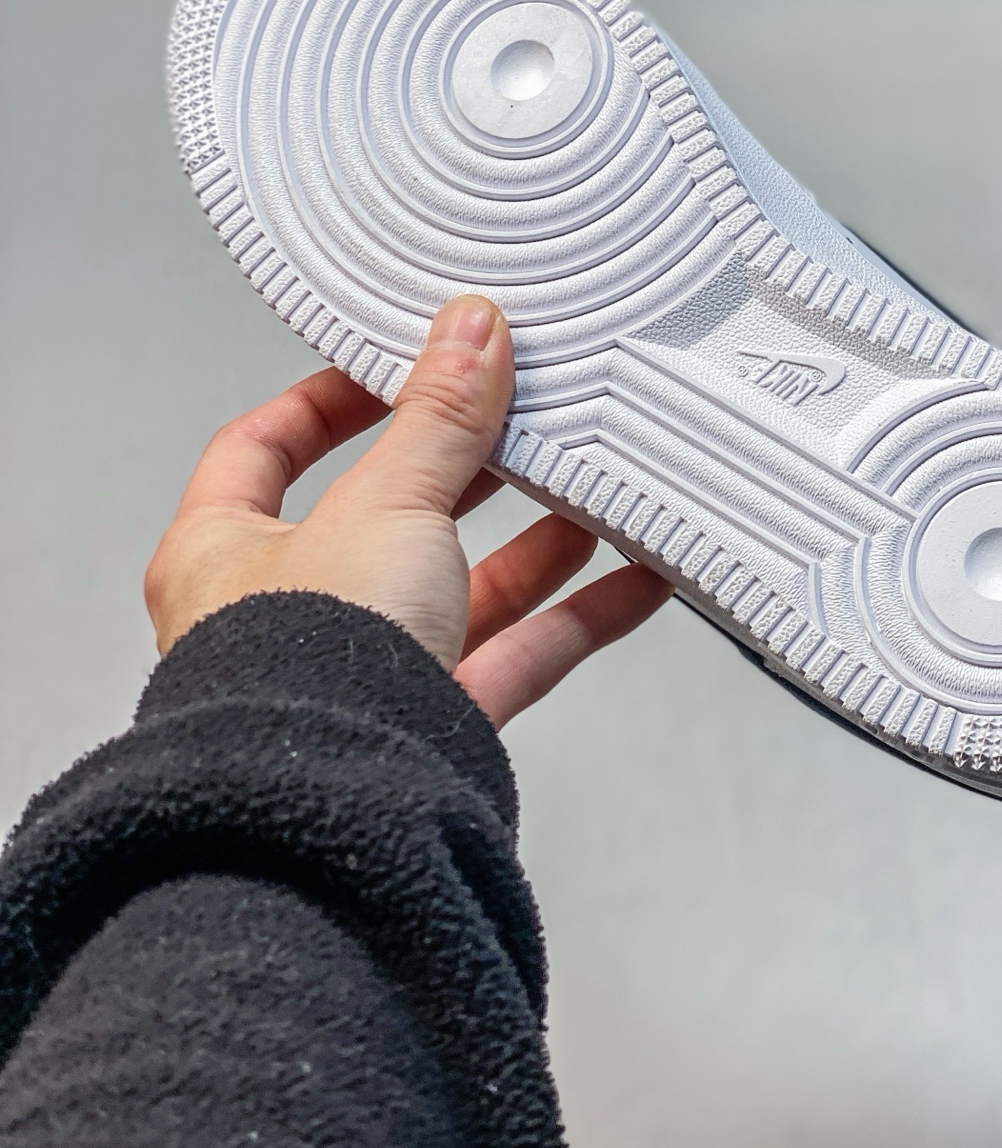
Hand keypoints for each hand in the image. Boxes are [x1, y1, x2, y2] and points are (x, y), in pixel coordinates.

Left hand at [144, 296, 671, 725]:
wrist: (339, 812)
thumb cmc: (304, 671)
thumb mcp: (386, 503)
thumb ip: (439, 419)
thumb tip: (469, 334)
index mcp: (224, 551)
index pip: (263, 448)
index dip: (328, 400)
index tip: (397, 369)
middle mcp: (284, 616)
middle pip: (382, 517)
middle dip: (460, 471)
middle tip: (515, 421)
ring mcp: (361, 673)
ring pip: (456, 589)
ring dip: (530, 543)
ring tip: (589, 491)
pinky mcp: (430, 725)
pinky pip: (513, 657)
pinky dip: (574, 618)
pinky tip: (631, 582)